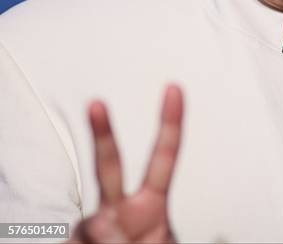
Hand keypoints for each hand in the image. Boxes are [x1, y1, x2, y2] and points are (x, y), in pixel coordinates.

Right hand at [69, 85, 183, 242]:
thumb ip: (150, 233)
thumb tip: (100, 225)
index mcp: (152, 206)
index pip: (164, 157)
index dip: (171, 122)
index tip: (173, 89)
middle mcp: (120, 210)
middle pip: (109, 166)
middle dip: (102, 135)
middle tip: (96, 105)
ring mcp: (94, 227)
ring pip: (88, 224)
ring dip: (100, 241)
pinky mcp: (73, 241)